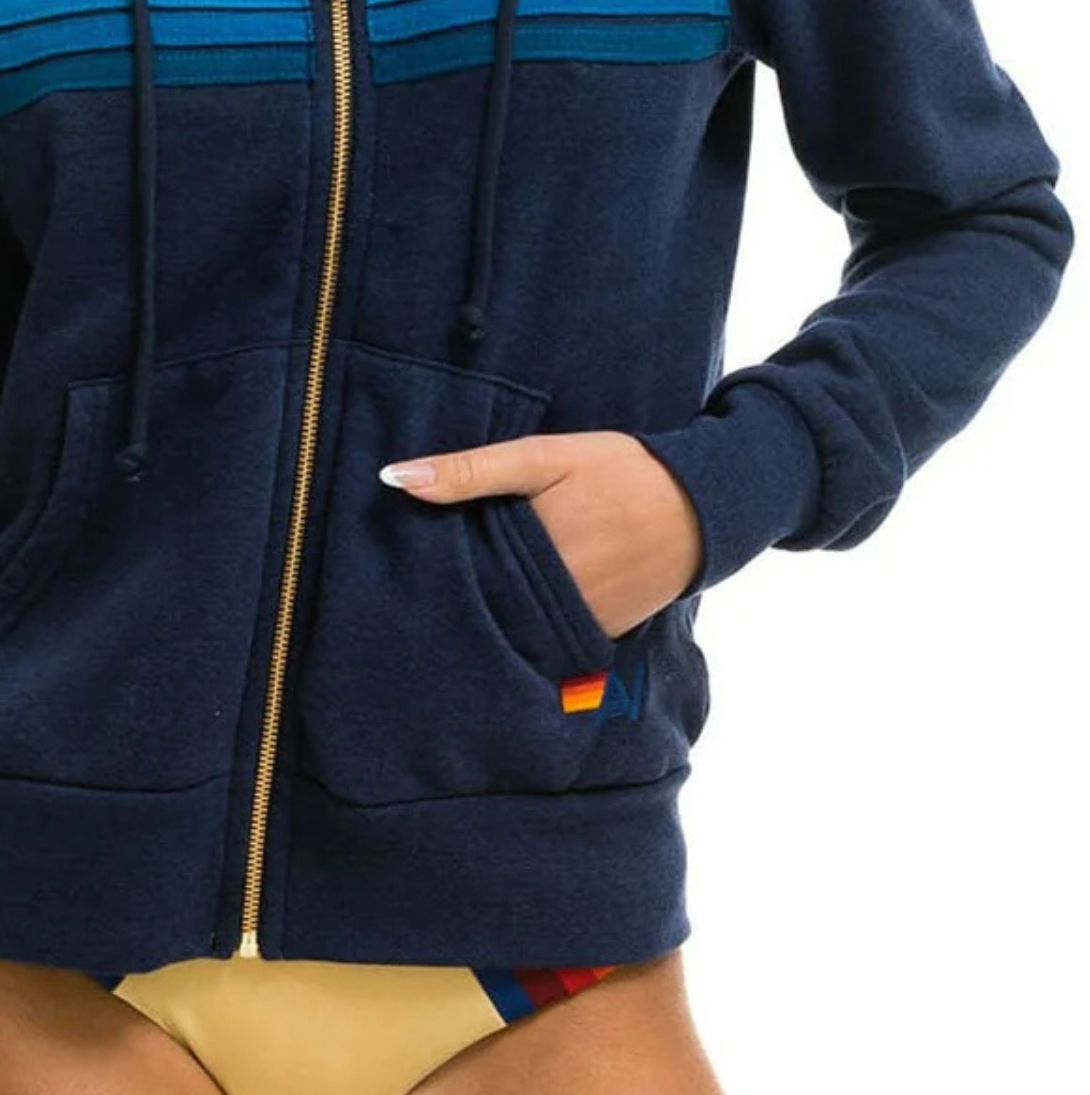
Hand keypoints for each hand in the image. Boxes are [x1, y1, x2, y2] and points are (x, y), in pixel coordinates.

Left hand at [378, 430, 703, 640]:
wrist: (702, 505)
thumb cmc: (619, 471)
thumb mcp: (542, 457)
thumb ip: (470, 471)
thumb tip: (393, 479)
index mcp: (530, 557)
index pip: (455, 580)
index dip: (425, 575)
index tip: (393, 569)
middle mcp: (552, 603)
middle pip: (480, 609)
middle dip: (451, 600)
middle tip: (413, 587)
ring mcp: (577, 625)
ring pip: (512, 628)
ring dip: (487, 615)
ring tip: (454, 598)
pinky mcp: (598, 635)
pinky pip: (547, 637)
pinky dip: (526, 624)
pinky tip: (508, 605)